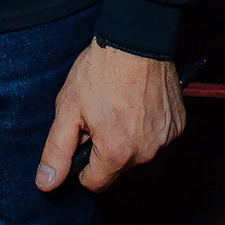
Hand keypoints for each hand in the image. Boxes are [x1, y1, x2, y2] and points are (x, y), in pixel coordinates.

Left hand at [35, 40, 183, 195]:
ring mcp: (165, 140)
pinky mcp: (178, 126)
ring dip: (127, 137)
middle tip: (99, 113)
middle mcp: (145, 153)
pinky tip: (138, 102)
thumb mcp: (68, 107)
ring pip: (138, 152)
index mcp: (116, 153)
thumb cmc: (100, 70)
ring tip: (118, 104)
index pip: (94, 183)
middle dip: (105, 147)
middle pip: (117, 167)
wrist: (135, 40)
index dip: (82, 165)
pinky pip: (157, 137)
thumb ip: (57, 150)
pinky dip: (147, 126)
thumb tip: (46, 184)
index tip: (82, 140)